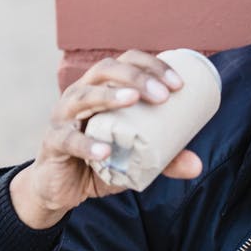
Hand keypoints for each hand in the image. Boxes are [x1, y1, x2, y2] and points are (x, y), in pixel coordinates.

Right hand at [10, 50, 203, 229]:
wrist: (61, 188)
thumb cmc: (100, 161)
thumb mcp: (136, 159)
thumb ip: (164, 160)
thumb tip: (197, 166)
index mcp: (103, 88)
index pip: (127, 62)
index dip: (152, 66)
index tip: (179, 84)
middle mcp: (81, 94)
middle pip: (105, 70)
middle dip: (136, 76)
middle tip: (163, 95)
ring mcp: (63, 117)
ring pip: (82, 96)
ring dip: (109, 96)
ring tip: (133, 100)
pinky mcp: (53, 143)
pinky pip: (68, 139)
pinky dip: (87, 144)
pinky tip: (105, 150)